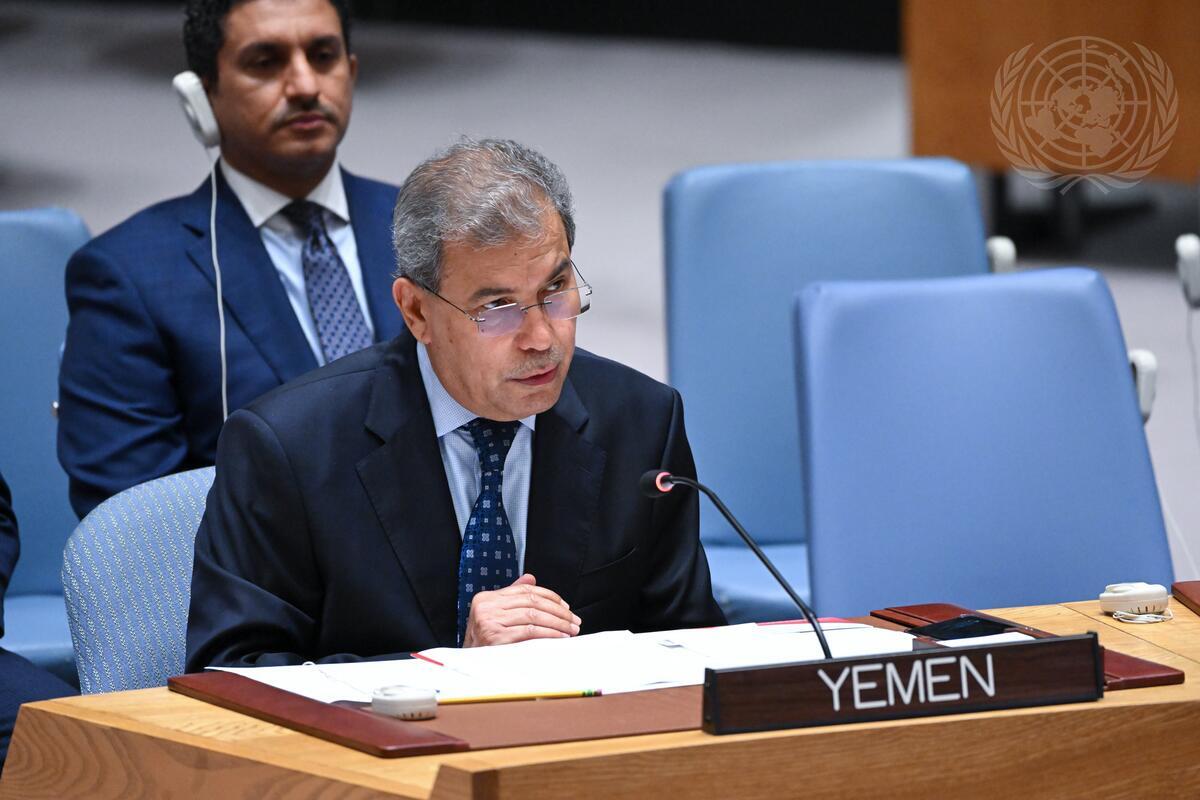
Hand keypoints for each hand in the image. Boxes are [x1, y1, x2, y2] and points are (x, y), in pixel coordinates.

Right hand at [462, 573, 580, 647]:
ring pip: (533, 615)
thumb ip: (512, 596)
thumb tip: (531, 578)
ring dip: (557, 622)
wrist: (468, 665)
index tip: (565, 606)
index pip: (525, 590)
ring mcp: (489, 622)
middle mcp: (486, 607)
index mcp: (486, 598)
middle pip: (532, 601)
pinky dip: (549, 633)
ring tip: (570, 629)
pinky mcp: (496, 638)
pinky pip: (530, 631)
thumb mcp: (496, 615)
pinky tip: (559, 637)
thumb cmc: (485, 642)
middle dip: (558, 611)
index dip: (549, 596)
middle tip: (573, 619)